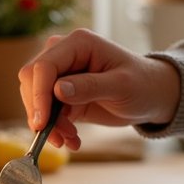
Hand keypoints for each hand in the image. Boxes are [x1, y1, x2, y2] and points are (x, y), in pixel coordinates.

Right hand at [17, 28, 181, 150]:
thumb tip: (57, 90)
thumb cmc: (142, 84)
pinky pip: (47, 113)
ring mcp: (62, 74)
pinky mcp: (63, 95)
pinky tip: (73, 140)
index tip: (41, 122)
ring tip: (71, 140)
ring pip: (36, 99)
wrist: (151, 96)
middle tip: (59, 137)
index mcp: (78, 43)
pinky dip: (56, 129)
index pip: (44, 66)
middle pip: (32, 81)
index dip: (38, 94)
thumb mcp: (121, 85)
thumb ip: (90, 86)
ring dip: (49, 125)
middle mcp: (65, 54)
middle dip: (41, 112)